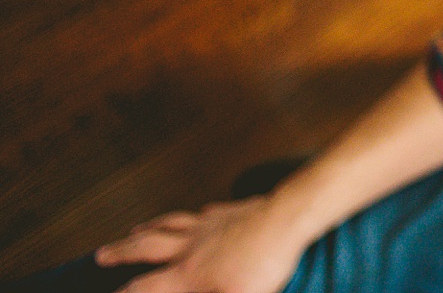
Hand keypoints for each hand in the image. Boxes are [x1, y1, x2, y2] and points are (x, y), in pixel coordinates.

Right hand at [96, 196, 306, 292]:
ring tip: (134, 229)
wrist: (288, 218)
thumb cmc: (265, 265)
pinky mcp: (228, 211)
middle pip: (145, 246)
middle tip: (100, 254)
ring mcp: (208, 224)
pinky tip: (192, 216)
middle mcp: (190, 245)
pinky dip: (188, 216)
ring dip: (147, 228)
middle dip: (120, 252)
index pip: (142, 288)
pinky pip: (200, 212)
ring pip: (168, 224)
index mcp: (188, 273)